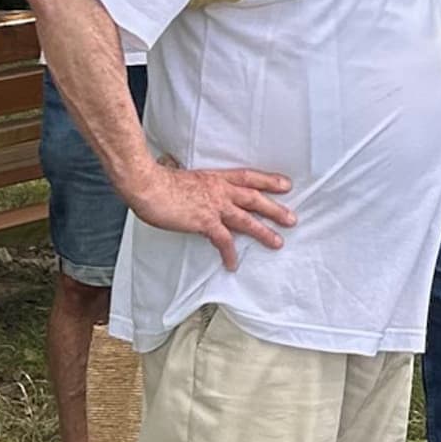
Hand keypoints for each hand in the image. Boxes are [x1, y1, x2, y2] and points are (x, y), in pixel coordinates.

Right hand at [126, 161, 295, 267]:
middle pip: (254, 198)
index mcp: (215, 177)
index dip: (268, 180)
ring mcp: (214, 206)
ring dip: (264, 232)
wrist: (148, 185)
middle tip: (291, 218)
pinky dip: (229, 254)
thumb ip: (194, 185)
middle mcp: (219, 190)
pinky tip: (233, 265)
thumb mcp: (183, 177)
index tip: (285, 184)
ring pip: (246, 220)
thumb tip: (192, 189)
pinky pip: (223, 241)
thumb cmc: (159, 181)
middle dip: (275, 208)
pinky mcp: (205, 221)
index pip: (248, 177)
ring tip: (278, 242)